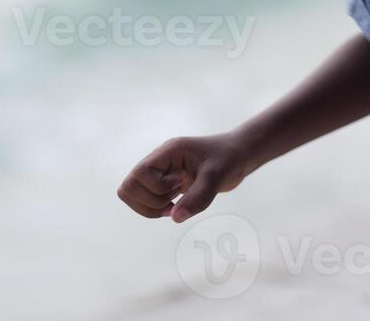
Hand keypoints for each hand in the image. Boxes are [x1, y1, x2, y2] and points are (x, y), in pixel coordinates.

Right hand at [117, 132, 253, 222]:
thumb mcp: (218, 176)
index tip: (180, 184)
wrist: (240, 156)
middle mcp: (159, 161)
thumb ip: (199, 196)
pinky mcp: (164, 184)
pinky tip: (177, 207)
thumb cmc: (230, 158)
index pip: (139, 173)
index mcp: (168, 151)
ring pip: (131, 195)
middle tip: (174, 199)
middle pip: (129, 186)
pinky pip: (144, 201)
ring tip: (175, 204)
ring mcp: (160, 173)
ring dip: (150, 207)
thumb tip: (175, 218)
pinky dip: (155, 210)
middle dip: (150, 200)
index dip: (156, 187)